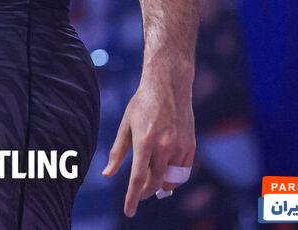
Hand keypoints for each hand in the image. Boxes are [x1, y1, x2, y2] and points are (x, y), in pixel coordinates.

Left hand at [102, 73, 195, 216]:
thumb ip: (118, 152)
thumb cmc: (142, 104)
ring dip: (160, 186)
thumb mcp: (126, 125)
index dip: (132, 197)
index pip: (138, 178)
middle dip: (145, 193)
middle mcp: (164, 146)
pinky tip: (165, 173)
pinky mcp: (190, 146)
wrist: (168, 86)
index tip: (128, 211)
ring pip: (171, 179)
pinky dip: (174, 177)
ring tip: (150, 185)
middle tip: (137, 195)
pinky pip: (183, 171)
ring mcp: (180, 147)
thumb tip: (107, 174)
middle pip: (155, 182)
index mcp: (145, 141)